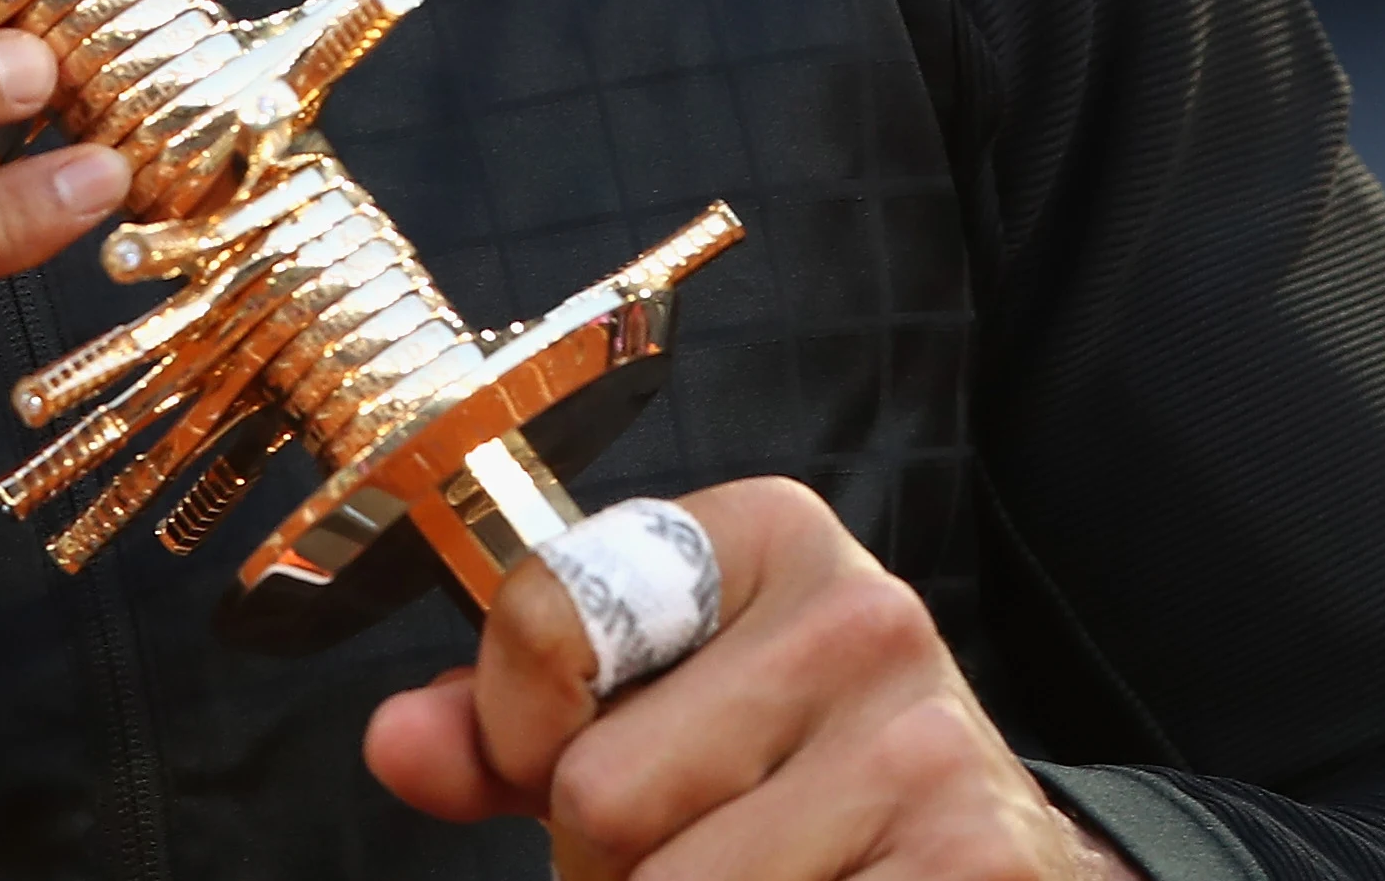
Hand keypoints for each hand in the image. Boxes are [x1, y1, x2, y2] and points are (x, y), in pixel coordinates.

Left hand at [363, 479, 1135, 878]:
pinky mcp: (968, 867)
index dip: (517, 731)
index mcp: (769, 536)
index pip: (546, 620)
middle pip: (595, 793)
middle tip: (705, 849)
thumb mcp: (655, 717)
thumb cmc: (793, 783)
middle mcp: (864, 617)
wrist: (987, 860)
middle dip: (611, 863)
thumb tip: (397, 743)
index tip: (563, 757)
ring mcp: (924, 751)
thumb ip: (512, 726)